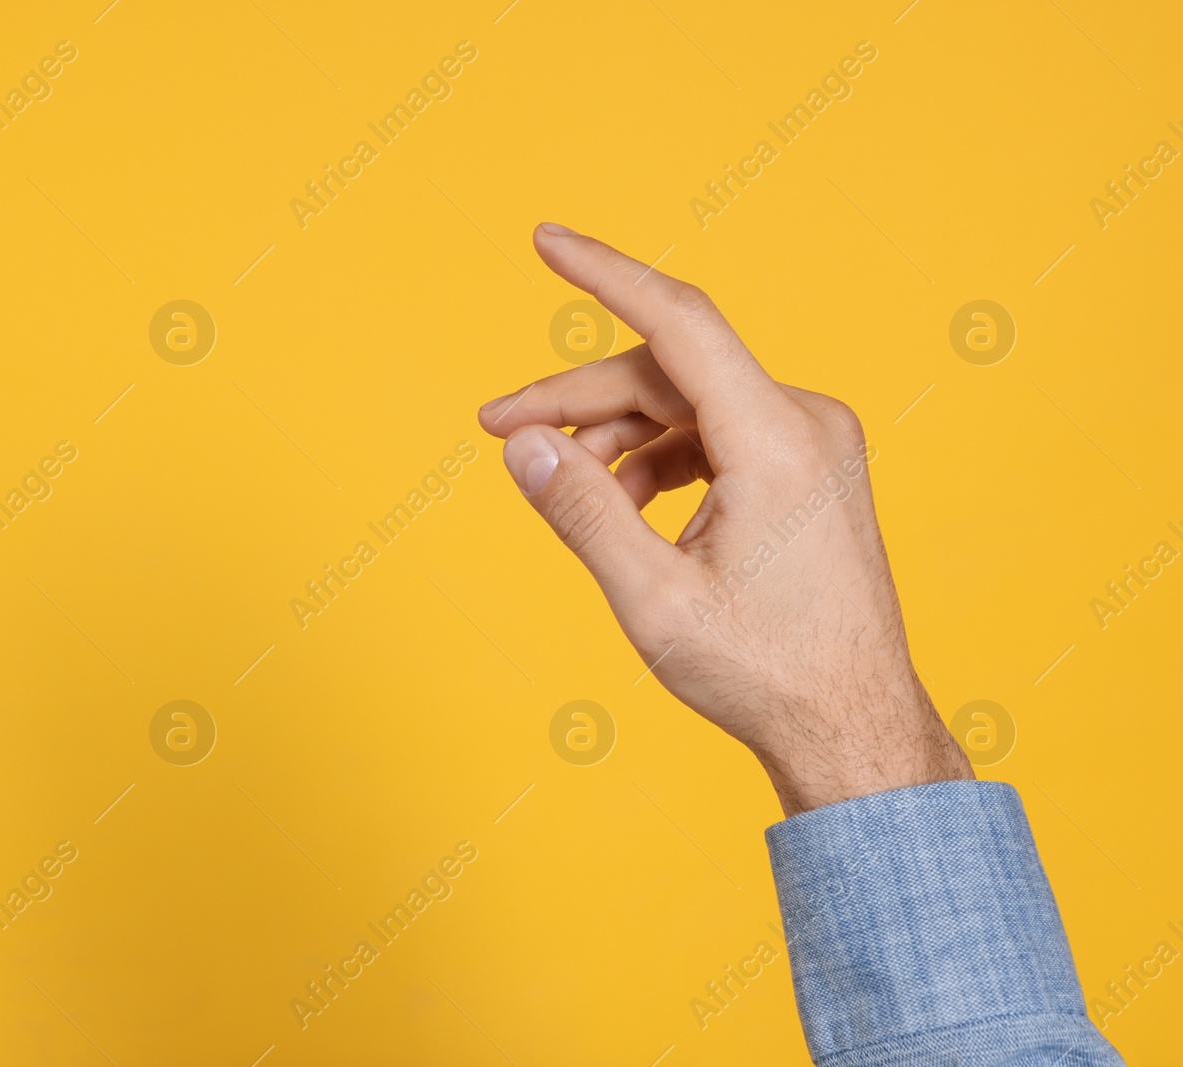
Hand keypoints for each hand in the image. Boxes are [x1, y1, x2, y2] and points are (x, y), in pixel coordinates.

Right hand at [480, 224, 971, 816]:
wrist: (851, 727)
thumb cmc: (765, 673)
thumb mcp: (653, 599)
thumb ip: (582, 511)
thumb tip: (524, 445)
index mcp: (777, 441)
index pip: (678, 321)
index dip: (604, 273)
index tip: (545, 239)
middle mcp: (806, 422)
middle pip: (668, 372)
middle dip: (579, 396)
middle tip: (499, 428)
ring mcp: (813, 443)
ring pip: (688, 403)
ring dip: (616, 434)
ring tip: (561, 483)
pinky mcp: (807, 468)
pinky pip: (715, 434)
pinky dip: (658, 457)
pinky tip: (622, 504)